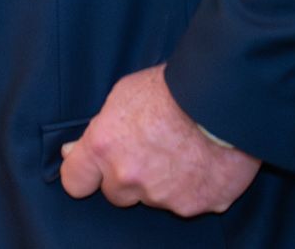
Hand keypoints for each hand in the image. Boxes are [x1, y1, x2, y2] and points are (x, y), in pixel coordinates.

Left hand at [59, 65, 258, 216]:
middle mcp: (128, 176)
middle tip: (148, 152)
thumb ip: (98, 129)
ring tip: (181, 151)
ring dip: (160, 183)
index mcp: (104, 147)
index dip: (83, 175)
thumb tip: (73, 151)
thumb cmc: (170, 88)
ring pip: (152, 199)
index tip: (91, 171)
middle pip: (116, 194)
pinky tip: (202, 162)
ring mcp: (161, 196)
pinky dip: (192, 188)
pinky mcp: (193, 205)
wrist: (220, 99)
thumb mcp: (122, 95)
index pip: (74, 181)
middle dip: (127, 178)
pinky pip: (186, 202)